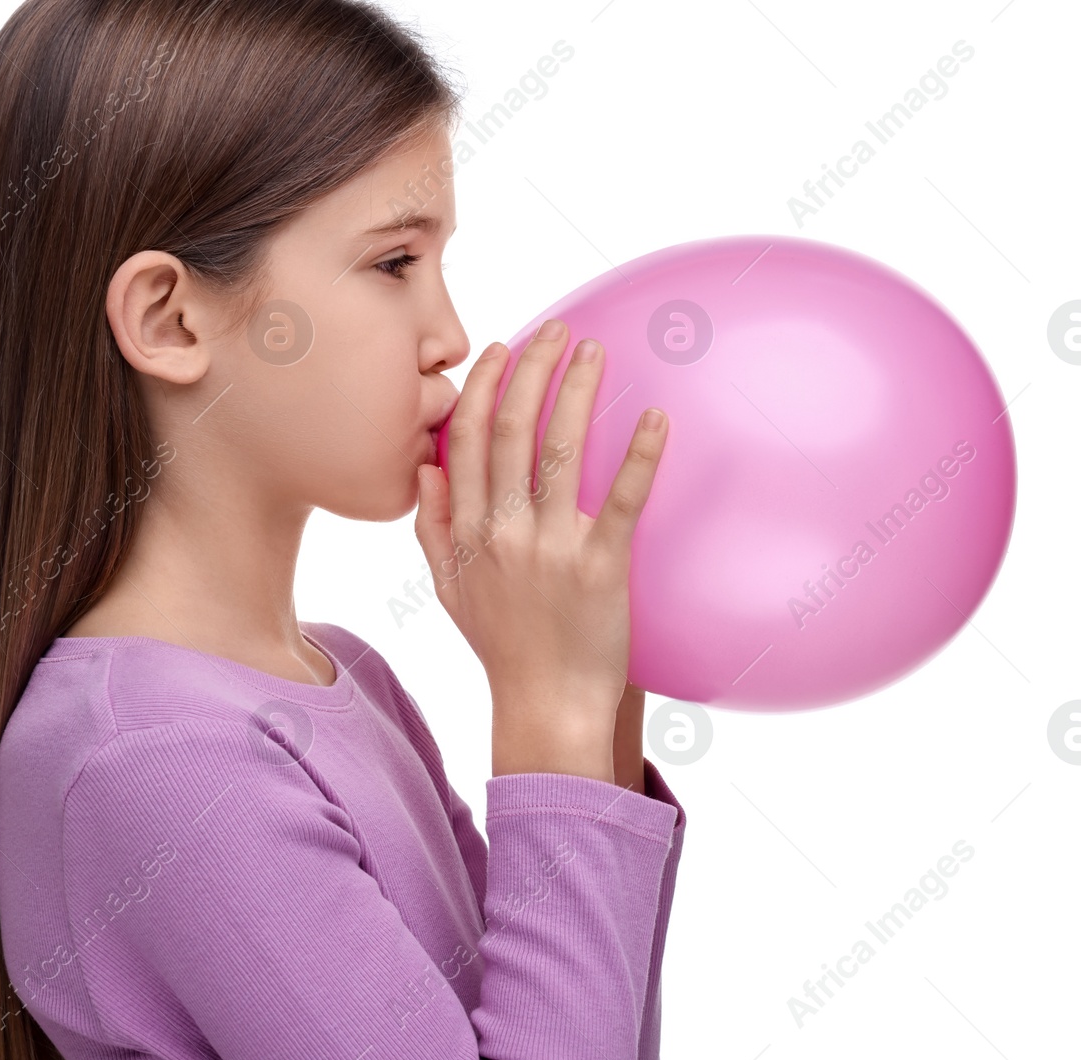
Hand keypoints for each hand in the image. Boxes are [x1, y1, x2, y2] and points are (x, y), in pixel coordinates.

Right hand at [412, 319, 667, 779]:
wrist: (547, 708)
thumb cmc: (503, 648)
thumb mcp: (448, 590)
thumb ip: (433, 527)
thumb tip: (425, 469)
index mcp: (468, 532)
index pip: (468, 441)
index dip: (483, 388)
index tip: (501, 350)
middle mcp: (503, 532)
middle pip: (512, 431)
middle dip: (531, 371)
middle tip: (556, 331)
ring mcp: (550, 548)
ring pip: (559, 451)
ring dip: (576, 392)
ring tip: (593, 352)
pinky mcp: (601, 567)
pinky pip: (621, 501)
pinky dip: (638, 455)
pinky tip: (654, 418)